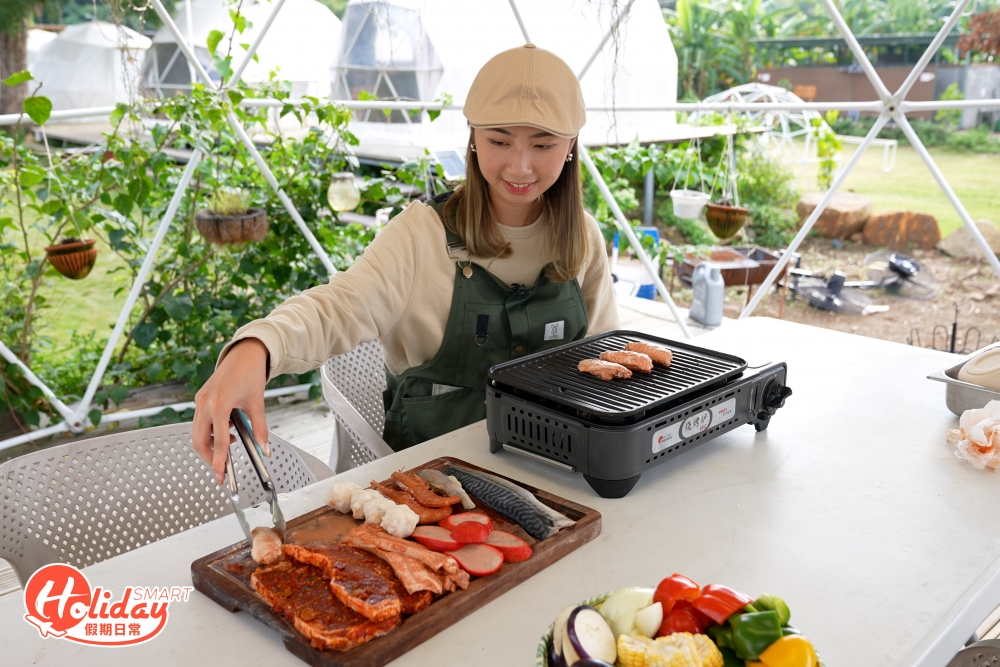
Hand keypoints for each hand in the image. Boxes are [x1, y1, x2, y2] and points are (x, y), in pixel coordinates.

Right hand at [193, 338, 269, 484]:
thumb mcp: (258, 403)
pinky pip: (199, 422)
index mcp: (219, 404)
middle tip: (222, 468)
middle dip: (209, 457)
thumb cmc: (251, 374)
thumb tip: (265, 451)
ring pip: (196, 432)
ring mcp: (200, 400)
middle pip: (199, 441)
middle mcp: (205, 403)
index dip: (219, 461)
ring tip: (231, 443)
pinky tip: (226, 429)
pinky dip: (210, 432)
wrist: (244, 353)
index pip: (218, 441)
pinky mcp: (200, 398)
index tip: (221, 476)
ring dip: (210, 444)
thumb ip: (260, 429)